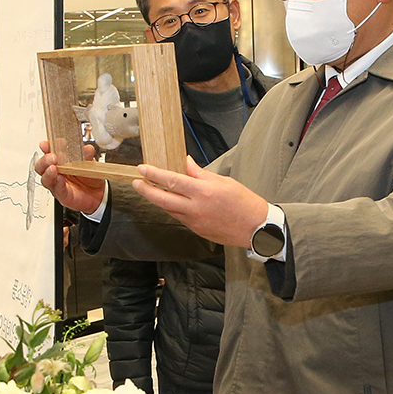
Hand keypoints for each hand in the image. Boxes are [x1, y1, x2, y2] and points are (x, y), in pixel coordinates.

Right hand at [35, 140, 104, 214]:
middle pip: (41, 167)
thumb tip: (88, 149)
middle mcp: (55, 173)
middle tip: (52, 157)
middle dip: (44, 160)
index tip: (46, 144)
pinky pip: (58, 189)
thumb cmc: (88, 177)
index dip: (45, 148)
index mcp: (59, 161)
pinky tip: (60, 179)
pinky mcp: (62, 195)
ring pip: (46, 179)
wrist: (97, 193)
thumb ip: (87, 156)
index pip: (48, 153)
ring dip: (48, 173)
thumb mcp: (89, 163)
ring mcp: (57, 184)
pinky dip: (58, 184)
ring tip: (53, 168)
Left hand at [131, 156, 267, 247]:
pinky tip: (171, 202)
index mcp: (203, 192)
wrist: (256, 228)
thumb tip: (186, 163)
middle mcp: (196, 208)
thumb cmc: (244, 202)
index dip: (154, 174)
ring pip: (169, 209)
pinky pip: (179, 218)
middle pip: (163, 199)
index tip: (143, 168)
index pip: (172, 180)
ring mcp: (195, 221)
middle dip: (146, 190)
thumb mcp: (223, 181)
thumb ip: (201, 173)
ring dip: (158, 200)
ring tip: (151, 190)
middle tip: (136, 183)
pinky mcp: (197, 230)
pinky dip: (173, 209)